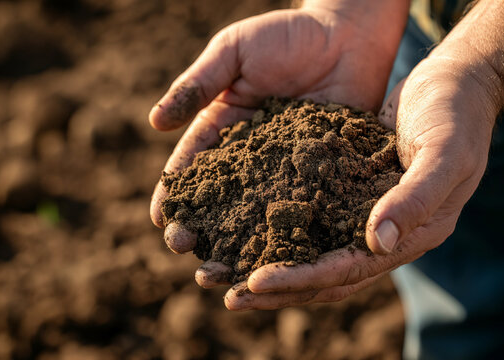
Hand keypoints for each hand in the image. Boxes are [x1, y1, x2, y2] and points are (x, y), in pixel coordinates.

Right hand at [149, 4, 407, 285]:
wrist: (348, 32)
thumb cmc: (288, 35)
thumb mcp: (234, 52)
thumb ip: (199, 84)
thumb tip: (154, 121)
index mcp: (224, 126)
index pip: (193, 165)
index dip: (175, 192)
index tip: (160, 219)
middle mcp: (252, 155)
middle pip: (220, 198)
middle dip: (200, 226)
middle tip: (184, 252)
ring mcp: (286, 167)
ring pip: (257, 211)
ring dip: (238, 240)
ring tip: (223, 268)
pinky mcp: (321, 173)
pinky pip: (303, 205)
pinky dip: (290, 230)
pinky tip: (279, 255)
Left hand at [224, 55, 499, 309]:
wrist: (453, 83)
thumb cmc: (456, 114)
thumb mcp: (445, 153)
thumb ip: (417, 197)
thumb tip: (378, 242)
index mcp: (413, 234)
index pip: (350, 269)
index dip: (303, 279)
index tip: (256, 283)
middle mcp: (386, 234)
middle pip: (326, 273)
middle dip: (280, 287)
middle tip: (230, 296)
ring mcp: (366, 214)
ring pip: (315, 250)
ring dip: (275, 263)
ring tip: (228, 273)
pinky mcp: (350, 191)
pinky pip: (312, 216)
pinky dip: (282, 226)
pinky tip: (247, 224)